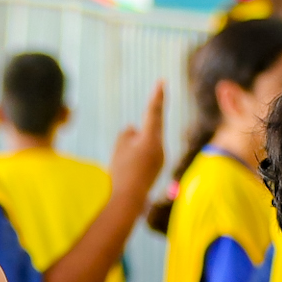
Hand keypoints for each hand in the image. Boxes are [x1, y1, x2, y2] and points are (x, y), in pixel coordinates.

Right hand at [108, 83, 165, 200]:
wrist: (128, 200)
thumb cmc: (121, 171)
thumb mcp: (119, 148)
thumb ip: (127, 134)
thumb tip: (133, 129)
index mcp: (151, 138)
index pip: (154, 112)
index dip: (157, 96)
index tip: (162, 81)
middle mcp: (160, 146)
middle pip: (147, 130)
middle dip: (134, 136)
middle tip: (126, 150)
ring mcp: (160, 158)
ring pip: (145, 143)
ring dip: (133, 148)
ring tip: (123, 166)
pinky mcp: (157, 167)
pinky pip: (145, 155)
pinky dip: (136, 157)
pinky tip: (128, 170)